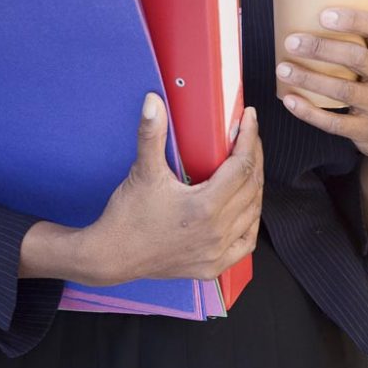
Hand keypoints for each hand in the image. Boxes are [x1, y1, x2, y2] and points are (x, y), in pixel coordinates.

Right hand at [75, 95, 262, 285]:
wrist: (112, 256)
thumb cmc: (127, 217)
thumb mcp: (142, 171)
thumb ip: (151, 134)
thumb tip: (153, 103)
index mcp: (204, 207)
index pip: (241, 166)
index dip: (249, 138)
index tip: (249, 119)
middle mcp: (216, 231)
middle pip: (252, 187)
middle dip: (254, 156)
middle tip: (249, 136)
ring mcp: (217, 252)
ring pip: (253, 213)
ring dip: (255, 186)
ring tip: (250, 164)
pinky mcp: (212, 265)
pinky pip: (246, 242)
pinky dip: (251, 221)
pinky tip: (247, 208)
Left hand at [275, 7, 367, 169]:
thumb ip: (353, 41)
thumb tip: (301, 12)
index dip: (353, 19)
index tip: (323, 14)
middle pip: (356, 57)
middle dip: (321, 48)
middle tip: (291, 41)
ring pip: (343, 90)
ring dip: (309, 79)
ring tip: (282, 69)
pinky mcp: (366, 130)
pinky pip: (335, 122)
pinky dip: (309, 112)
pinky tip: (289, 100)